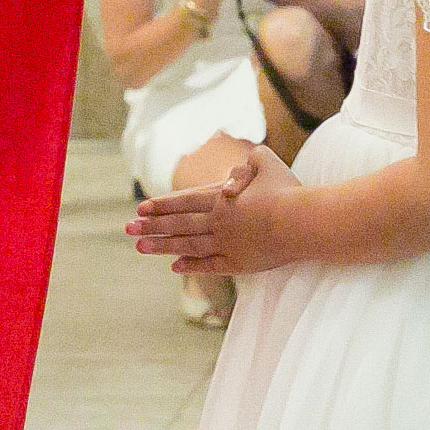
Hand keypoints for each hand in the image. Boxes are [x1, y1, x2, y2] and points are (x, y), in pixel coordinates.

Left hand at [130, 145, 297, 276]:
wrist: (302, 222)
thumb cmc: (286, 189)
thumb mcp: (265, 162)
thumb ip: (246, 163)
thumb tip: (229, 178)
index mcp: (221, 197)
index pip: (184, 201)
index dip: (162, 205)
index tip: (141, 208)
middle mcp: (218, 221)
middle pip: (179, 224)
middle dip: (152, 225)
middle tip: (128, 229)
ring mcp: (226, 244)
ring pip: (187, 245)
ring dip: (162, 246)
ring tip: (140, 248)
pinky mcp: (238, 263)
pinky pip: (208, 265)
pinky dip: (190, 266)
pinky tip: (174, 267)